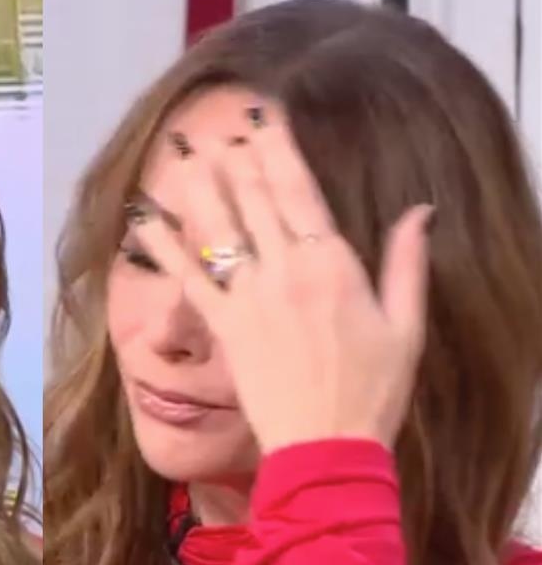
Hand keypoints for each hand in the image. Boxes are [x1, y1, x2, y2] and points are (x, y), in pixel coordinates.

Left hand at [132, 105, 432, 453]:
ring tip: (185, 157)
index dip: (278, 150)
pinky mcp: (224, 328)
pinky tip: (145, 222)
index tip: (263, 119)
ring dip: (201, 190)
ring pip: (220, 230)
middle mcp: (285, 271)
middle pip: (256, 201)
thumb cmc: (373, 391)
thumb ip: (407, 264)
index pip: (300, 191)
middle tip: (217, 132)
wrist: (325, 445)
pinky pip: (189, 278)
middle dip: (237, 161)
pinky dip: (165, 248)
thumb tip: (419, 212)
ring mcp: (249, 298)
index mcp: (333, 263)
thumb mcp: (406, 325)